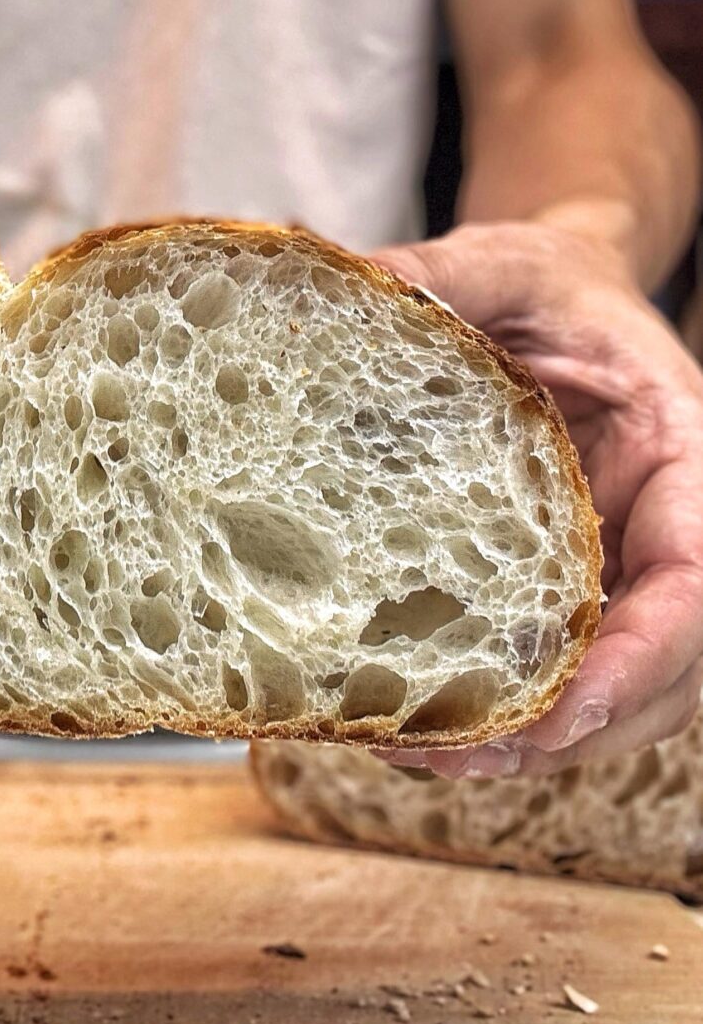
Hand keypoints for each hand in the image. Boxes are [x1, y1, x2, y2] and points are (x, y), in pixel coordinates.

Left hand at [369, 221, 702, 777]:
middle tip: (460, 760)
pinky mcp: (571, 580)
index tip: (567, 715)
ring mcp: (621, 560)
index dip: (642, 658)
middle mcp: (663, 522)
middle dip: (575, 730)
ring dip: (534, 741)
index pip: (694, 577)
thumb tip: (355, 288)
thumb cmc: (545, 280)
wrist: (551, 293)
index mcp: (680, 451)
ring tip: (422, 757)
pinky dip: (508, 708)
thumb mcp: (503, 263)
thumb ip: (444, 276)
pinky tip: (419, 719)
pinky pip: (562, 662)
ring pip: (617, 687)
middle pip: (665, 666)